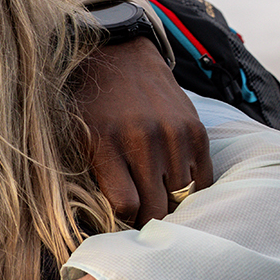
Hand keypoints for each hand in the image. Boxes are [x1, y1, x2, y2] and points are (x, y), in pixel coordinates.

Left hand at [71, 35, 209, 225]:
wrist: (119, 58)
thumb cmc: (90, 105)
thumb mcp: (76, 138)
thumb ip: (92, 176)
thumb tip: (109, 221)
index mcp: (105, 144)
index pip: (126, 205)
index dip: (123, 221)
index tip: (119, 221)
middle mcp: (143, 140)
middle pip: (155, 206)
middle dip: (147, 220)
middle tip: (139, 220)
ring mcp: (174, 134)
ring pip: (181, 196)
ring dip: (169, 204)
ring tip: (156, 201)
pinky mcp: (196, 130)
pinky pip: (203, 178)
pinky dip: (190, 189)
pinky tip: (174, 186)